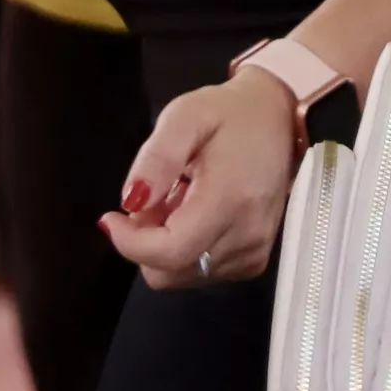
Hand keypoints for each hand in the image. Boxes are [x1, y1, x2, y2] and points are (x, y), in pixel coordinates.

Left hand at [105, 74, 299, 290]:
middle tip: (155, 196)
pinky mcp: (255, 260)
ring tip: (179, 198)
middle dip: (146, 241)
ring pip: (182, 276)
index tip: (112, 217)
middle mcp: (245, 237)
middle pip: (170, 272)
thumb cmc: (229, 114)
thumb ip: (157, 159)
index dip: (130, 243)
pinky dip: (187, 249)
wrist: (279, 119)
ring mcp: (253, 253)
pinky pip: (202, 273)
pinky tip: (195, 213)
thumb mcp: (185, 116)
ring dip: (166, 244)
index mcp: (228, 201)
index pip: (170, 252)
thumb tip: (131, 203)